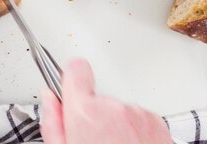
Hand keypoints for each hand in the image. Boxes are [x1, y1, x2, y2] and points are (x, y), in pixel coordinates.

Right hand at [41, 59, 171, 143]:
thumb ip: (52, 122)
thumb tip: (49, 101)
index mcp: (86, 112)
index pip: (75, 70)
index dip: (70, 78)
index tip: (68, 84)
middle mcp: (114, 108)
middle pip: (97, 98)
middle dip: (93, 115)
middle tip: (90, 140)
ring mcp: (139, 115)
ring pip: (118, 110)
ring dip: (115, 126)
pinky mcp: (157, 124)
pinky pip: (138, 120)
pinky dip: (134, 133)